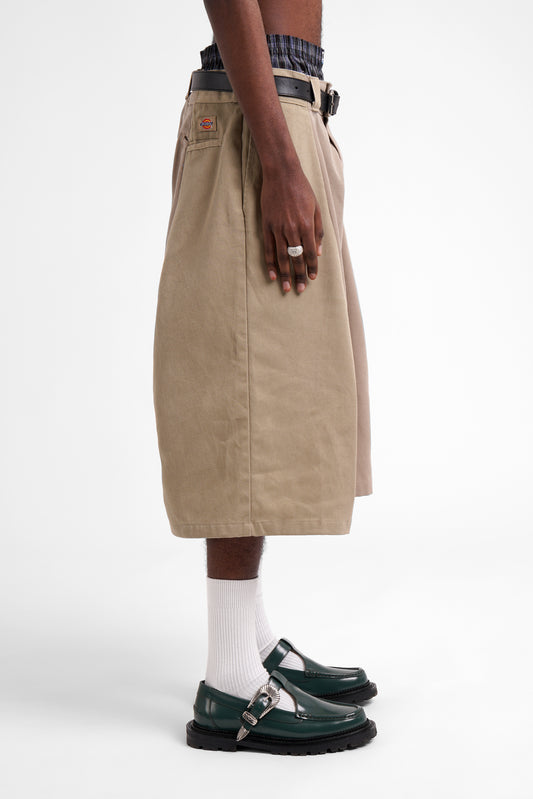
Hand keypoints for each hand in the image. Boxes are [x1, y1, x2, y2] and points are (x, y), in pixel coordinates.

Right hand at [260, 164, 323, 293]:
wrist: (282, 174)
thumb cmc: (302, 189)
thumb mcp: (316, 208)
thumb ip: (318, 231)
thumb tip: (318, 252)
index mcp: (307, 225)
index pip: (310, 252)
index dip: (311, 267)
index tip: (311, 279)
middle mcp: (292, 229)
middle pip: (296, 258)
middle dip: (299, 275)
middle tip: (299, 289)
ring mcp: (278, 228)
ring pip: (281, 257)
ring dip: (285, 274)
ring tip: (286, 287)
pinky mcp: (267, 226)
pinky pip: (268, 249)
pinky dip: (270, 263)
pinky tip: (272, 275)